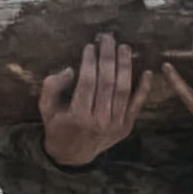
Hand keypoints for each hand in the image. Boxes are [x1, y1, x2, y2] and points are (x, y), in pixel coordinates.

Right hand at [38, 32, 148, 166]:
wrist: (73, 155)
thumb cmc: (58, 125)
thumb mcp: (46, 107)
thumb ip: (52, 86)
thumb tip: (71, 69)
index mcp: (78, 116)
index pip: (87, 82)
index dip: (89, 61)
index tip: (90, 46)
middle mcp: (100, 121)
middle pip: (107, 82)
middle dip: (108, 57)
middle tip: (108, 39)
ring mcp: (116, 125)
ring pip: (124, 90)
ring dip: (125, 66)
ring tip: (123, 48)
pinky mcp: (126, 126)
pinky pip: (137, 104)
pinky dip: (144, 88)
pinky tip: (147, 71)